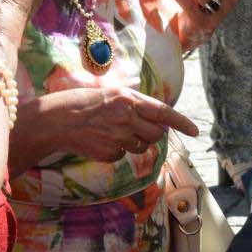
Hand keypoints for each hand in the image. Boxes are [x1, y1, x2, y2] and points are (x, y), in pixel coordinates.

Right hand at [25, 86, 198, 161]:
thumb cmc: (86, 103)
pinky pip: (123, 156)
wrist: (56, 119)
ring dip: (133, 142)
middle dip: (151, 134)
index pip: (164, 112)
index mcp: (129, 99)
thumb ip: (136, 106)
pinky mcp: (108, 152)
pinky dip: (116, 151)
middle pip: (156, 134)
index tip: (195, 131)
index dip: (181, 123)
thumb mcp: (114, 95)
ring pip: (141, 146)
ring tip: (112, 131)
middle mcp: (127, 117)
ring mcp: (117, 136)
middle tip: (134, 128)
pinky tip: (101, 141)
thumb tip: (159, 122)